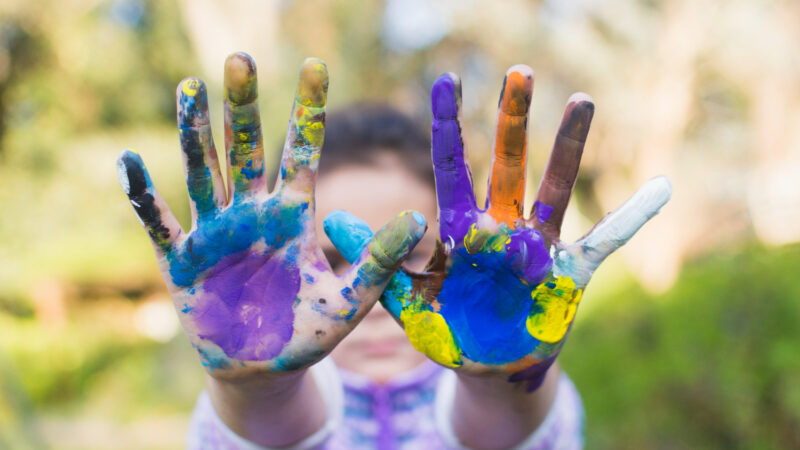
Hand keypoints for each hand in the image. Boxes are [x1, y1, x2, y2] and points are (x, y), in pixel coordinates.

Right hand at [116, 53, 425, 379]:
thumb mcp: (349, 300)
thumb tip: (417, 218)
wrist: (263, 371)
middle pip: (247, 150)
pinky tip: (129, 162)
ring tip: (190, 88)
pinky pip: (161, 222)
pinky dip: (144, 196)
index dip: (308, 111)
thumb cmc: (308, 334)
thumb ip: (378, 261)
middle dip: (243, 108)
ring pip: (204, 173)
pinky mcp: (181, 260)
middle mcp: (252, 213)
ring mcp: (215, 232)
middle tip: (242, 59)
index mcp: (293, 215)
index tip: (316, 66)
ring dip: (195, 133)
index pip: (302, 152)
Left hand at [325, 66, 670, 390]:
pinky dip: (632, 217)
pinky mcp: (569, 274)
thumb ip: (379, 260)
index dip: (448, 126)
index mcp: (461, 232)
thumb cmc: (449, 332)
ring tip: (581, 100)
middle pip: (507, 165)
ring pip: (556, 187)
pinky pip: (607, 240)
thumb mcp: (407, 302)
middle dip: (512, 121)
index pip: (452, 168)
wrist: (489, 369)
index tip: (444, 80)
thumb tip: (333, 218)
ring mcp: (539, 248)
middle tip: (518, 73)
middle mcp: (502, 229)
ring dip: (568, 147)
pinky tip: (661, 187)